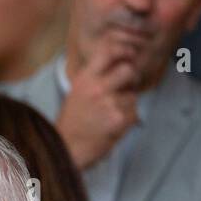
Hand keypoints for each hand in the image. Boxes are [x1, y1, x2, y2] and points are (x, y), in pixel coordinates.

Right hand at [55, 37, 140, 170]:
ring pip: (132, 95)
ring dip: (127, 105)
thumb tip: (119, 62)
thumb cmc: (72, 122)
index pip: (108, 51)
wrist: (66, 150)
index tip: (130, 55)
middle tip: (127, 88)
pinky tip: (113, 126)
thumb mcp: (77, 92)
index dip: (124, 50)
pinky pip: (133, 114)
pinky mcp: (117, 119)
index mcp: (85, 78)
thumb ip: (95, 77)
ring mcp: (108, 103)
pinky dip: (127, 121)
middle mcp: (96, 87)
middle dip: (132, 79)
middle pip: (128, 70)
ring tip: (112, 116)